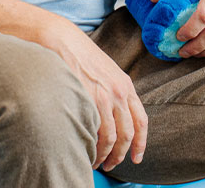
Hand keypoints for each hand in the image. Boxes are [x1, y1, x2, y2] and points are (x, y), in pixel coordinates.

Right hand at [39, 19, 146, 170]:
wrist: (62, 40)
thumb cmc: (80, 55)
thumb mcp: (106, 72)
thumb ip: (113, 92)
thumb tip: (113, 116)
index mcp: (126, 85)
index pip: (141, 121)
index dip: (141, 143)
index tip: (137, 157)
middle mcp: (119, 92)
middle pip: (127, 133)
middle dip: (120, 154)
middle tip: (111, 164)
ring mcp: (104, 96)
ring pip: (111, 137)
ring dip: (104, 154)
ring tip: (96, 161)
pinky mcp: (88, 99)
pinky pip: (94, 130)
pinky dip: (92, 145)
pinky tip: (85, 148)